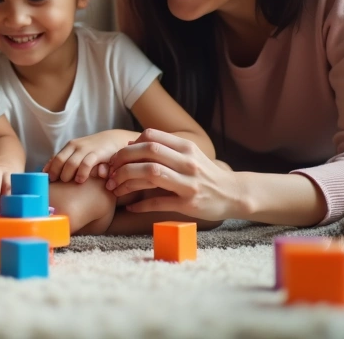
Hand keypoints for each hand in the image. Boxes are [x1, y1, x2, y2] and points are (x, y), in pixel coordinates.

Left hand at [44, 130, 123, 183]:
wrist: (113, 140)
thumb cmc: (93, 150)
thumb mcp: (78, 153)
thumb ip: (66, 160)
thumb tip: (47, 171)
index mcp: (69, 146)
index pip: (55, 158)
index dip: (49, 170)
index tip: (47, 181)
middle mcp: (75, 146)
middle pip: (60, 161)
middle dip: (56, 173)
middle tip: (56, 184)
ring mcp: (86, 149)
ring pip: (71, 163)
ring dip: (67, 174)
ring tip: (68, 182)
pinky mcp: (97, 154)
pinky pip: (86, 164)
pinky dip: (81, 173)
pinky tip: (80, 180)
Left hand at [106, 129, 241, 221]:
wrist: (232, 194)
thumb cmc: (204, 173)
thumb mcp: (189, 154)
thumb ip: (165, 148)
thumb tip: (132, 143)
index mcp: (186, 147)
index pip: (151, 136)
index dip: (130, 144)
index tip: (119, 156)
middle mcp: (188, 162)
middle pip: (148, 152)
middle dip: (123, 160)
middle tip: (110, 172)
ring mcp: (189, 183)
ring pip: (151, 174)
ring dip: (127, 180)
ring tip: (115, 188)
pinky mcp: (188, 204)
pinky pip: (158, 202)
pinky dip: (140, 205)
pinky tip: (130, 207)